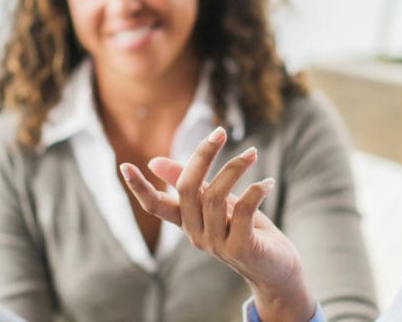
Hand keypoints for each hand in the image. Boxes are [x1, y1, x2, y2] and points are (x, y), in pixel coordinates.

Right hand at [120, 127, 315, 321]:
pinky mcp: (240, 248)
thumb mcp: (218, 203)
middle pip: (187, 189)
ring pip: (215, 196)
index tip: (124, 166)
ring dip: (235, 167)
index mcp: (187, 222)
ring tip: (253, 153)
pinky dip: (256, 190)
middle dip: (202, 155)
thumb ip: (192, 183)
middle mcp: (196, 234)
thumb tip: (154, 162)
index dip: (139, 188)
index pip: (155, 206)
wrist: (277, 269)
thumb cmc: (247, 231)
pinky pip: (244, 210)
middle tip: (219, 132)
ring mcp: (216, 244)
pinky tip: (267, 182)